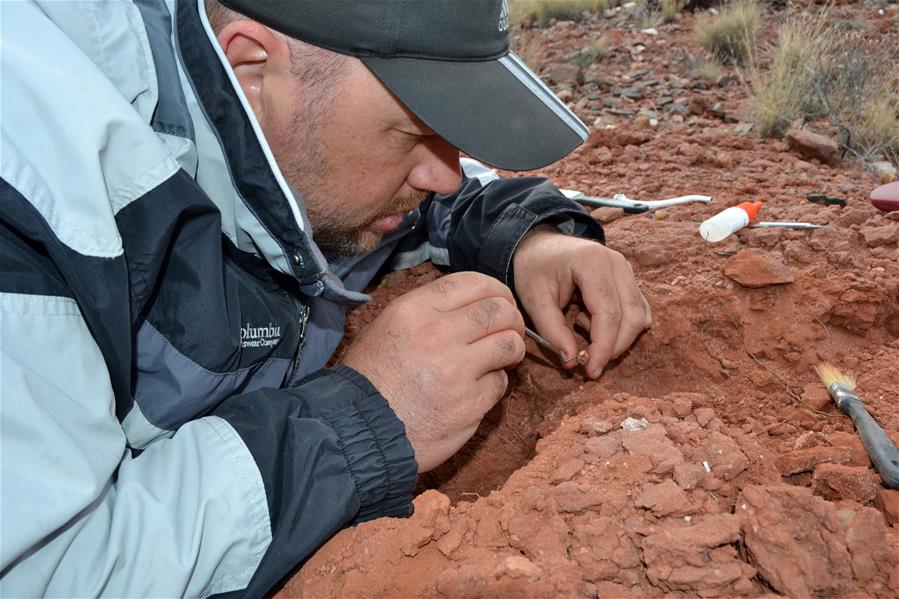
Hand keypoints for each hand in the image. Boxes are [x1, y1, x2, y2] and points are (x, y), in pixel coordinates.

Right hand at [342, 271, 525, 471]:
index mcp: (415, 310)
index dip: (496, 290)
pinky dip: (495, 384)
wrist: (359, 431)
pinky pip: (500, 383)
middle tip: (508, 330)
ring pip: (509, 344)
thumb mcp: (383, 328)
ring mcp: (456, 370)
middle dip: (511, 319)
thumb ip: (424, 311)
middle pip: (499, 311)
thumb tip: (463, 305)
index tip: (501, 302)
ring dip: (511, 349)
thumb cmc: (369, 380)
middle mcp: (437, 334)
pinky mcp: (469, 404)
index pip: (473, 283)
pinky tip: (478, 388)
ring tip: (502, 358)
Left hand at [512, 226, 651, 378]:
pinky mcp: (629, 279)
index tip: (591, 371)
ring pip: (639, 317)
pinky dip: (622, 327)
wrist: (540, 245)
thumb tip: (572, 362)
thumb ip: (552, 332)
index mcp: (592, 262)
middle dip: (613, 348)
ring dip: (618, 338)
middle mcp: (617, 263)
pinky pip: (638, 311)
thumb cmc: (535, 270)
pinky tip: (592, 321)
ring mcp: (627, 269)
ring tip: (582, 330)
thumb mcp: (534, 301)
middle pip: (631, 317)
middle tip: (588, 364)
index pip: (609, 314)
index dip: (603, 347)